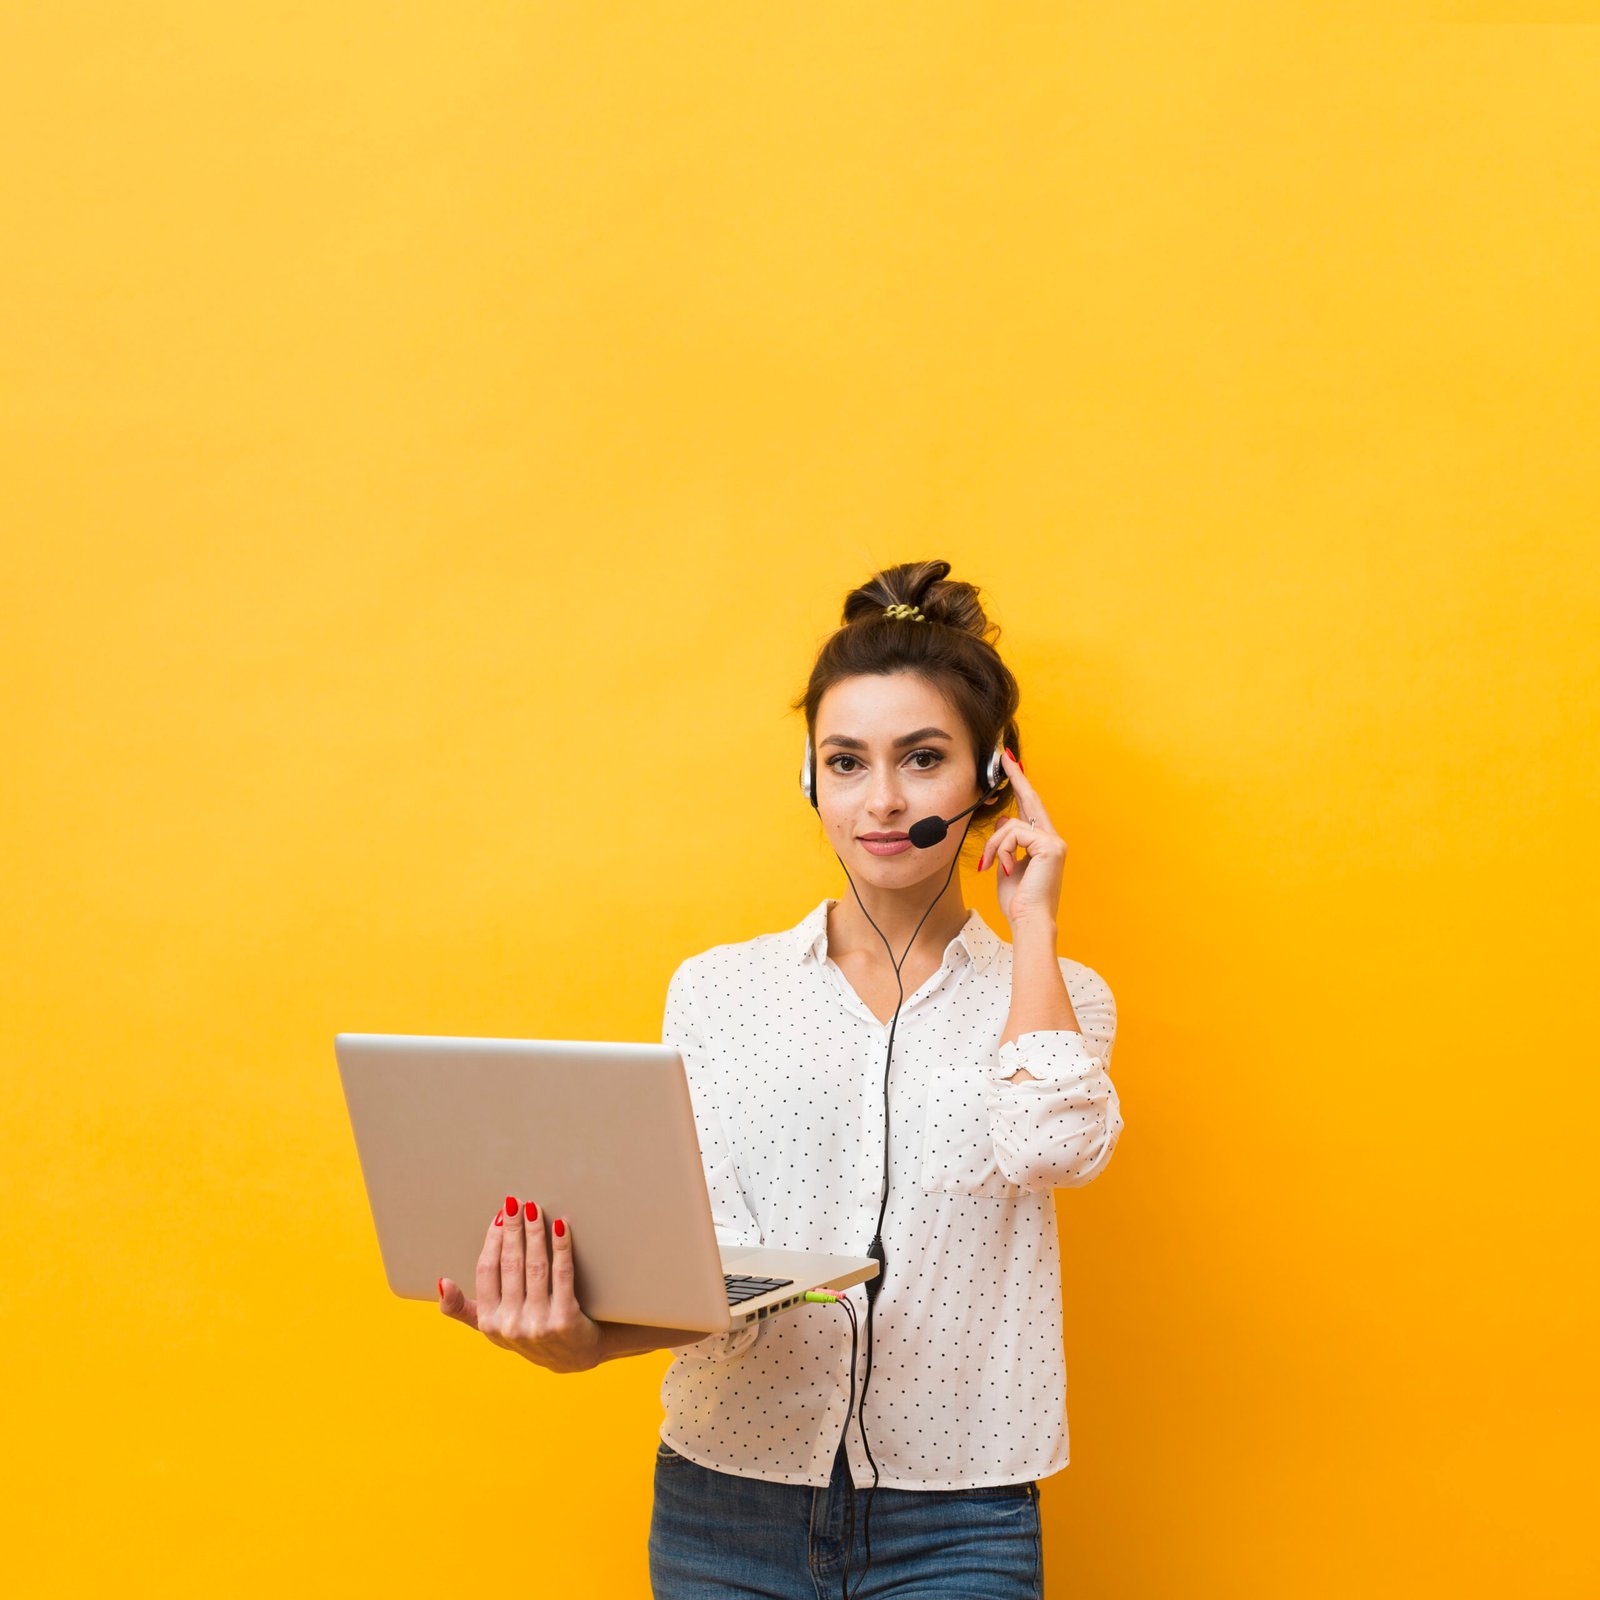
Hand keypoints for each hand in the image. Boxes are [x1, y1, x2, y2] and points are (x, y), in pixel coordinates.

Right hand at [437, 1197, 602, 1373]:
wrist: (573, 1356)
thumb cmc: (528, 1331)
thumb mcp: (491, 1327)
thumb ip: (463, 1308)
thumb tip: (442, 1282)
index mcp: (489, 1322)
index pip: (486, 1271)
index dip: (493, 1241)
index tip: (499, 1215)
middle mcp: (511, 1325)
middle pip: (511, 1265)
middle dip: (513, 1229)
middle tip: (515, 1202)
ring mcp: (538, 1323)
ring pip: (535, 1266)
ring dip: (535, 1233)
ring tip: (535, 1208)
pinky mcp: (565, 1319)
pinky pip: (562, 1275)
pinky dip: (562, 1247)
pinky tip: (562, 1226)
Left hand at [976, 747, 1067, 929]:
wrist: (1028, 921)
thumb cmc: (1018, 902)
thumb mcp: (1007, 866)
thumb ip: (1007, 842)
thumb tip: (1004, 819)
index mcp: (1043, 844)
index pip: (1030, 808)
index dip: (1021, 785)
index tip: (1012, 765)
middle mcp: (1052, 839)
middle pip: (1030, 800)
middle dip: (1016, 777)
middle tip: (1005, 756)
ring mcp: (1053, 841)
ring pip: (1010, 824)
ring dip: (993, 845)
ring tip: (993, 866)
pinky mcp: (1049, 845)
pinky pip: (1012, 834)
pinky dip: (1001, 851)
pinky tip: (1005, 868)